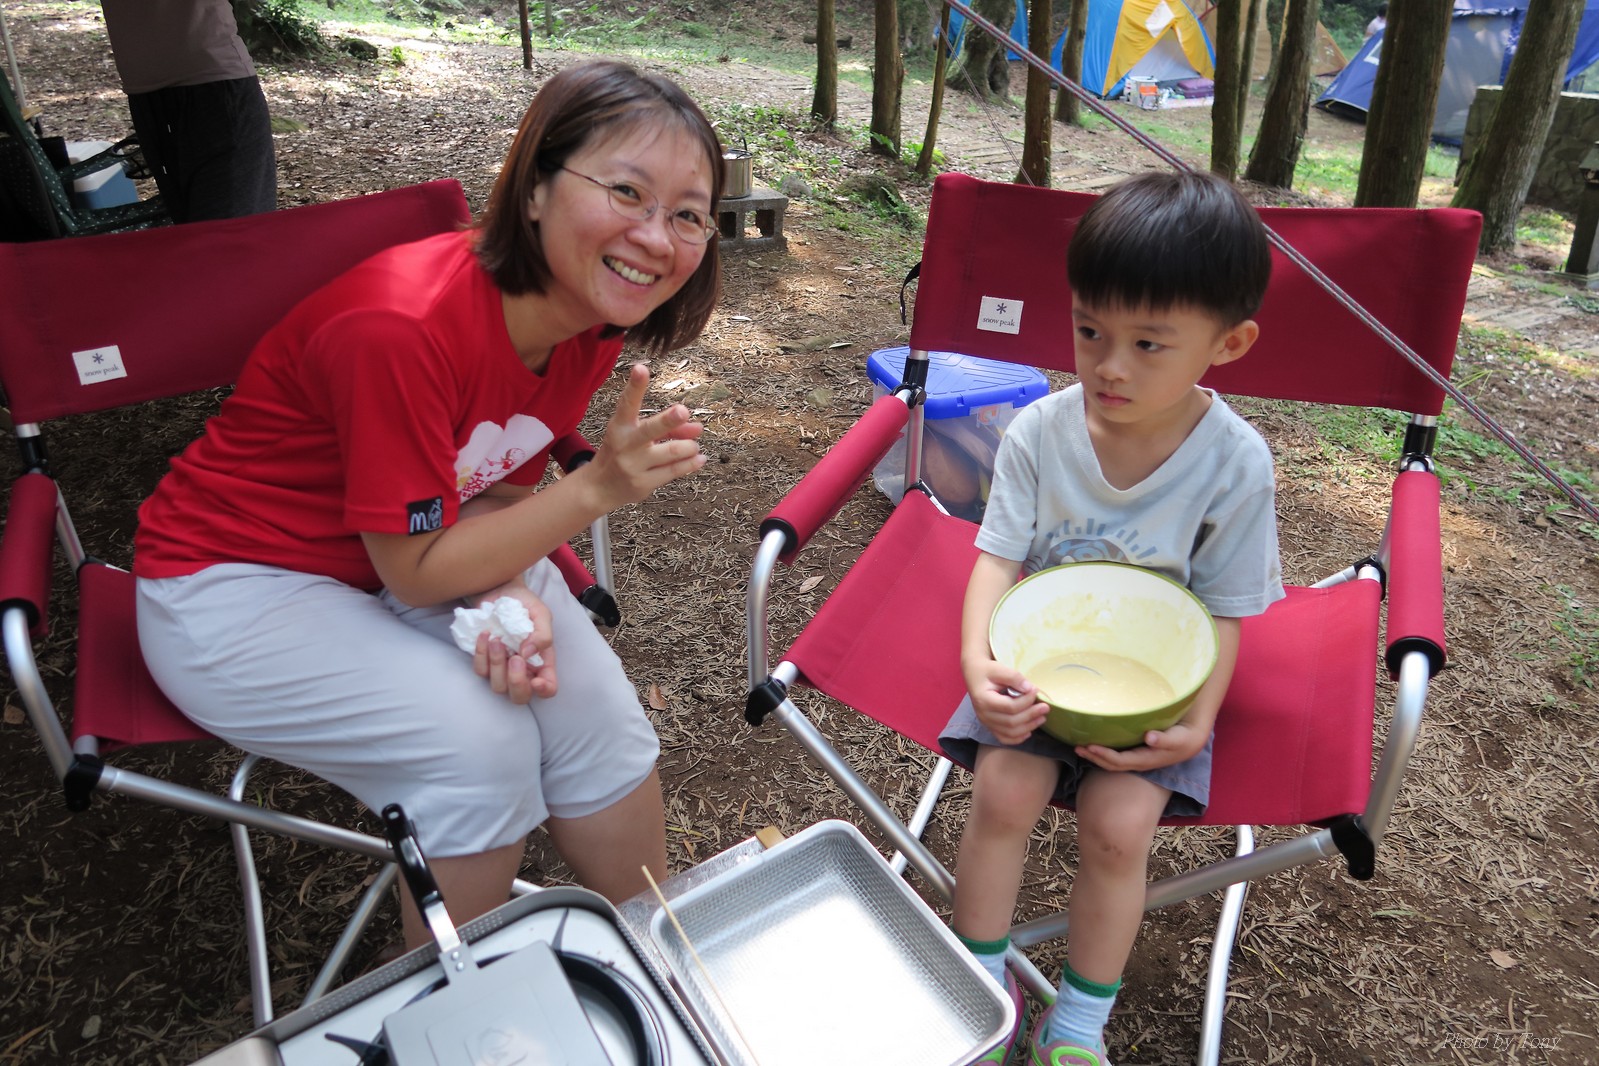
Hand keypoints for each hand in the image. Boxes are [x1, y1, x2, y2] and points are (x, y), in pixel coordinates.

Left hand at [468, 581, 557, 703]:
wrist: (499, 590)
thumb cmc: (524, 602)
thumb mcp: (541, 613)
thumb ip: (543, 634)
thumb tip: (528, 655)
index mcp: (542, 661)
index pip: (548, 688)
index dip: (544, 690)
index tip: (536, 680)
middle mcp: (523, 670)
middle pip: (520, 697)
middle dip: (516, 682)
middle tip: (515, 659)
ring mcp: (501, 669)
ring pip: (498, 687)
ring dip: (497, 664)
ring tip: (496, 639)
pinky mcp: (483, 662)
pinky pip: (480, 671)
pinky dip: (481, 654)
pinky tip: (485, 635)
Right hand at [585, 363, 705, 509]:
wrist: (598, 488)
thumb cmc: (622, 454)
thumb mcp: (636, 436)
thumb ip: (667, 428)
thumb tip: (698, 428)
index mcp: (620, 426)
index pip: (628, 402)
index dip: (635, 385)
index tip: (641, 368)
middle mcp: (626, 444)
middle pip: (651, 429)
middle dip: (669, 420)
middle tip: (683, 411)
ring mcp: (634, 465)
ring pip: (672, 452)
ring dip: (689, 446)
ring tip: (693, 446)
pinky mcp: (643, 484)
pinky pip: (674, 471)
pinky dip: (690, 463)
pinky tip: (698, 459)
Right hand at [966, 659, 1048, 745]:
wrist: (974, 674)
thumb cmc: (986, 670)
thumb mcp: (998, 668)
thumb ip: (1014, 677)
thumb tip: (1029, 689)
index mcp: (984, 700)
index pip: (1010, 706)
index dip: (1026, 701)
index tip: (1036, 691)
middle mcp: (983, 715)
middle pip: (1011, 722)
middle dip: (1031, 715)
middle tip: (1045, 707)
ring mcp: (986, 722)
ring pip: (1010, 733)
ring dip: (1028, 727)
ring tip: (1042, 718)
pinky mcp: (990, 726)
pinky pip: (1004, 738)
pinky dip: (1018, 738)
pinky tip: (1029, 731)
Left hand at [1074, 717, 1208, 772]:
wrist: (1190, 742)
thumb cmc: (1182, 738)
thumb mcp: (1175, 738)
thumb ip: (1163, 739)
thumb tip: (1149, 737)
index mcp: (1144, 760)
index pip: (1119, 761)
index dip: (1103, 755)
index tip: (1089, 746)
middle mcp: (1137, 762)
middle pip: (1110, 764)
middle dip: (1093, 757)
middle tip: (1077, 747)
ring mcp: (1135, 759)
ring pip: (1111, 762)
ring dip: (1095, 756)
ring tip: (1079, 747)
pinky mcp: (1135, 754)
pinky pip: (1115, 756)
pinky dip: (1102, 752)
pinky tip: (1093, 744)